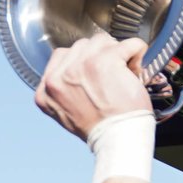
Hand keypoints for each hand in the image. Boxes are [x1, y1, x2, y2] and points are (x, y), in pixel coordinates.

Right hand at [34, 33, 150, 141]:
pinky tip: (136, 69)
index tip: (94, 78)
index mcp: (46, 90)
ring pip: (102, 41)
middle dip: (99, 57)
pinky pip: (128, 44)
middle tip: (111, 79)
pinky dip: (137, 52)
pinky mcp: (105, 61)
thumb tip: (76, 67)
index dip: (83, 63)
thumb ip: (64, 88)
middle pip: (82, 45)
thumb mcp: (66, 112)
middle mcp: (59, 76)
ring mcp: (81, 66)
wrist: (117, 141)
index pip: (62, 56)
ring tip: (123, 75)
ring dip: (116, 54)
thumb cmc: (100, 131)